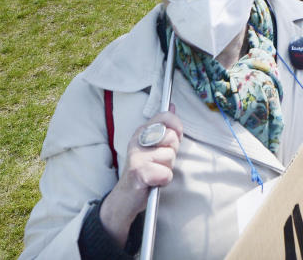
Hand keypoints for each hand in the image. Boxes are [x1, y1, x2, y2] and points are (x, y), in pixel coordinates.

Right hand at [100, 106, 182, 246]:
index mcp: (142, 131)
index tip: (176, 136)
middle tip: (160, 161)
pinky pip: (166, 174)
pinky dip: (164, 180)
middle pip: (172, 137)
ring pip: (170, 157)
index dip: (177, 126)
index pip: (165, 116)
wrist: (126, 197)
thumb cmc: (145, 169)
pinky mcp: (139, 172)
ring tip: (155, 171)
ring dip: (167, 168)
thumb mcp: (154, 146)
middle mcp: (137, 141)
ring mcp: (137, 156)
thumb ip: (164, 128)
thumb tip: (171, 106)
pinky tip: (153, 181)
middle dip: (172, 152)